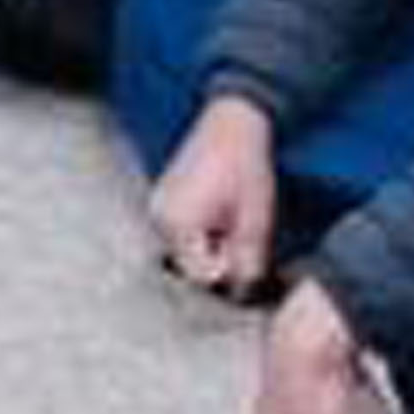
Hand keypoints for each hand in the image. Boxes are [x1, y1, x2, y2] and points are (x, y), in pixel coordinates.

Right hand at [147, 98, 279, 297]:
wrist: (234, 122)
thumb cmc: (245, 168)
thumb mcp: (255, 222)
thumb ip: (246, 263)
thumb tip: (241, 291)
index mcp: (178, 226)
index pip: (200, 276)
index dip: (227, 272)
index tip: (245, 252)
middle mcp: (159, 220)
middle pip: (188, 266)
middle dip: (217, 260)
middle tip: (240, 235)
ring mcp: (158, 208)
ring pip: (184, 251)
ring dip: (209, 247)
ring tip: (231, 222)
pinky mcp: (164, 200)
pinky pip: (180, 232)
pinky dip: (200, 233)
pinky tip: (220, 214)